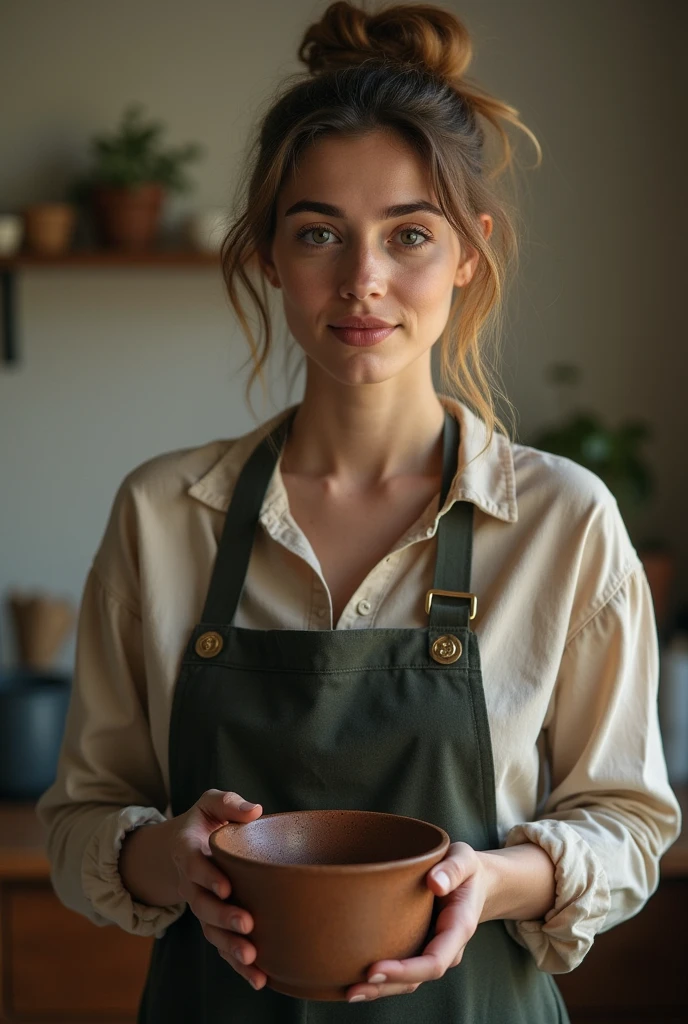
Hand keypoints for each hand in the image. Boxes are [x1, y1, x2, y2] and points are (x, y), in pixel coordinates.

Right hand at [172, 789, 267, 990]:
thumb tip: (255, 811)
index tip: (227, 887)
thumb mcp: (211, 804)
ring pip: (211, 931)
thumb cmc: (205, 822)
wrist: (181, 848)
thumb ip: (228, 803)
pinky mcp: (214, 923)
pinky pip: (222, 946)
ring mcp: (201, 906)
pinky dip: (237, 965)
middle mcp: (191, 884)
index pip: (195, 866)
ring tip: (252, 959)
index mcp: (188, 851)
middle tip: (247, 924)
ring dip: (230, 947)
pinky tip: (260, 979)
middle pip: (202, 905)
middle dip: (223, 917)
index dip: (208, 877)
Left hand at [345, 841, 487, 1003]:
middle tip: (351, 988)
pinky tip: (354, 977)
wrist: (475, 882)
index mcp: (457, 929)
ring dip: (378, 988)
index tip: (374, 969)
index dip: (405, 970)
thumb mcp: (464, 860)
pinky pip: (401, 968)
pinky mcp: (418, 945)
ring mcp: (430, 949)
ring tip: (348, 990)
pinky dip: (380, 977)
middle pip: (416, 979)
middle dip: (385, 987)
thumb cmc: (466, 870)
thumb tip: (435, 883)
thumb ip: (453, 869)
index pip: (434, 962)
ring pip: (406, 980)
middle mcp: (445, 948)